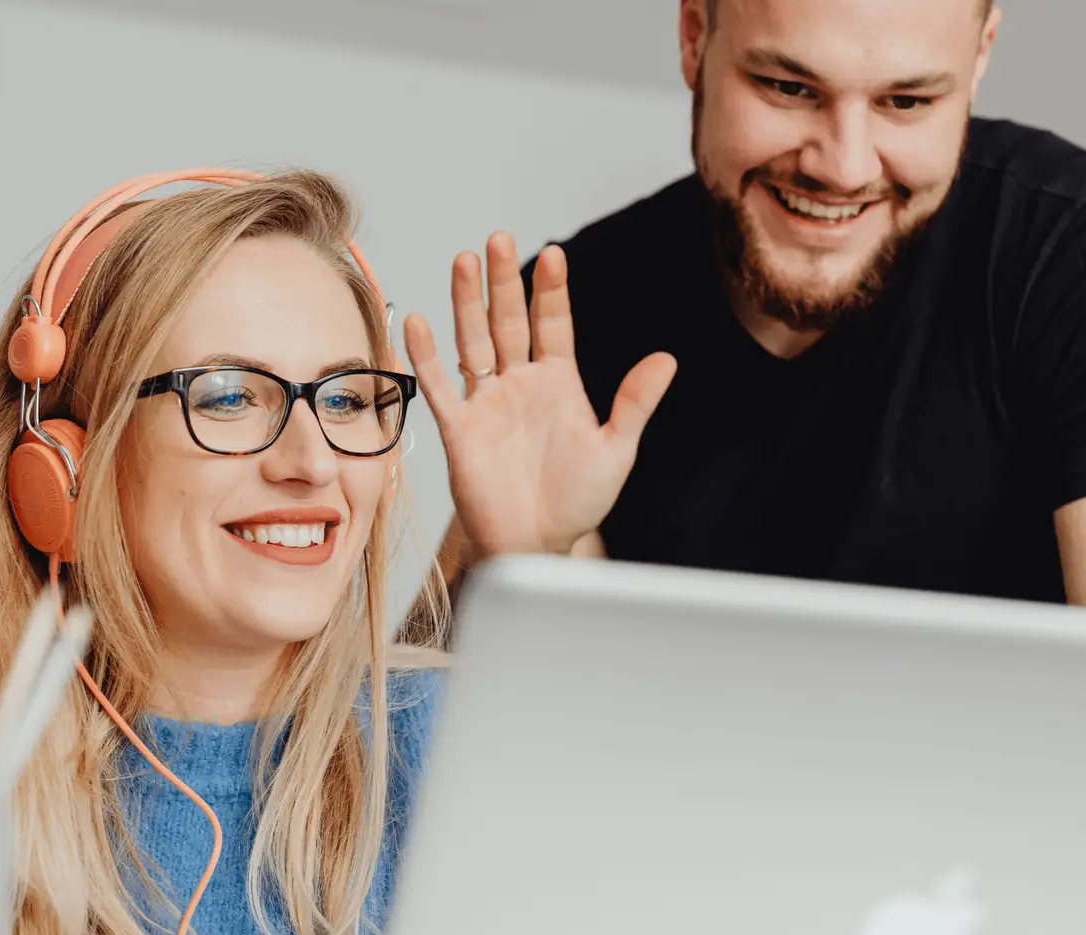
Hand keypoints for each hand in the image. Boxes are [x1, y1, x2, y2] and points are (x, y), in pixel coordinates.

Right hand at [404, 233, 674, 558]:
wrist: (537, 543)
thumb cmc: (575, 502)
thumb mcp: (615, 450)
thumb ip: (634, 403)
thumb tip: (666, 359)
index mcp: (558, 382)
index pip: (553, 324)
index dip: (551, 291)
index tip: (552, 254)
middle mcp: (519, 383)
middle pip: (508, 321)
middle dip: (504, 282)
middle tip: (499, 239)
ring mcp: (487, 402)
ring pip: (474, 341)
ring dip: (467, 303)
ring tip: (465, 260)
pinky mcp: (459, 428)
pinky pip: (440, 387)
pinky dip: (427, 356)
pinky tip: (419, 321)